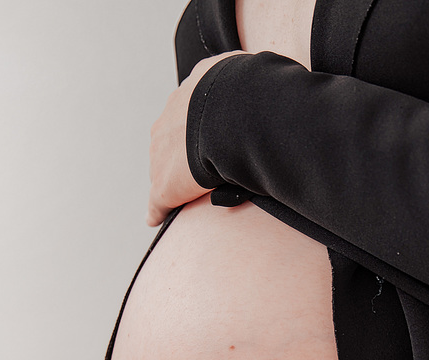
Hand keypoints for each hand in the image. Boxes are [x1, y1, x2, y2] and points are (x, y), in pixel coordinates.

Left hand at [147, 51, 248, 225]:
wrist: (237, 113)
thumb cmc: (251, 93)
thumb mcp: (251, 74)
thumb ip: (252, 81)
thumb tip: (270, 85)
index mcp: (191, 91)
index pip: (189, 112)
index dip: (202, 126)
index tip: (216, 135)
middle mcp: (171, 119)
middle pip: (172, 140)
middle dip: (185, 151)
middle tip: (211, 164)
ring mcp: (164, 152)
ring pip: (165, 167)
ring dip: (178, 178)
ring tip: (198, 191)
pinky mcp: (166, 184)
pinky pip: (158, 201)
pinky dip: (158, 209)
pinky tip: (157, 216)